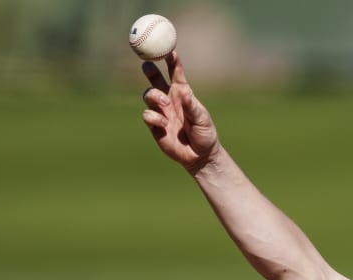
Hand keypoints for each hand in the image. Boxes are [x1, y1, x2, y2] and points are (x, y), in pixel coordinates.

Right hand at [140, 51, 218, 172]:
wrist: (199, 156)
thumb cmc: (205, 134)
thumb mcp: (202, 119)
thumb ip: (192, 106)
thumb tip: (184, 92)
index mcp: (182, 93)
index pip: (175, 73)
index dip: (171, 61)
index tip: (168, 51)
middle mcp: (169, 99)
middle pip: (155, 79)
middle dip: (150, 70)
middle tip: (147, 65)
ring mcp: (161, 111)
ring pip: (148, 95)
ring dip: (154, 96)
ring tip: (165, 104)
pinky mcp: (155, 125)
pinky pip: (147, 115)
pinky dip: (153, 117)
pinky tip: (163, 124)